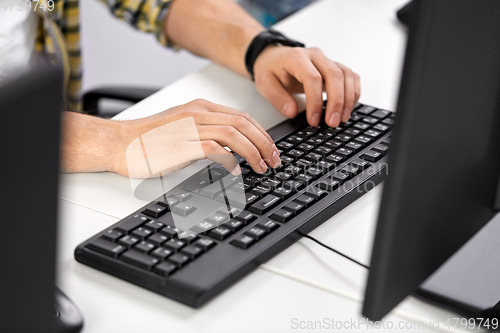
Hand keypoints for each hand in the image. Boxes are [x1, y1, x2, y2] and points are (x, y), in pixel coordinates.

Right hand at [111, 99, 279, 176]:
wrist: (119, 143)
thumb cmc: (148, 139)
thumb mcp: (182, 128)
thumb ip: (206, 132)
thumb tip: (231, 148)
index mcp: (200, 108)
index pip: (241, 116)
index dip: (262, 132)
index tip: (271, 147)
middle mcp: (197, 114)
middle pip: (243, 124)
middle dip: (265, 143)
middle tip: (275, 159)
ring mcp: (190, 128)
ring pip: (234, 135)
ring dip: (254, 152)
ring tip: (263, 167)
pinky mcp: (182, 145)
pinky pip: (215, 150)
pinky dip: (231, 161)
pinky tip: (237, 171)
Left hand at [253, 46, 360, 127]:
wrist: (274, 58)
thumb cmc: (271, 70)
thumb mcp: (264, 84)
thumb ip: (277, 98)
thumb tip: (292, 112)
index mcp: (296, 58)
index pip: (312, 78)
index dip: (315, 101)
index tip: (313, 120)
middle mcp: (315, 56)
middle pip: (335, 75)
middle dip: (337, 101)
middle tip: (333, 123)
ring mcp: (327, 60)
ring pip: (346, 74)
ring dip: (348, 98)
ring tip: (342, 119)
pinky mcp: (334, 67)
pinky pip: (351, 76)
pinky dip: (353, 92)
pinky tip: (348, 108)